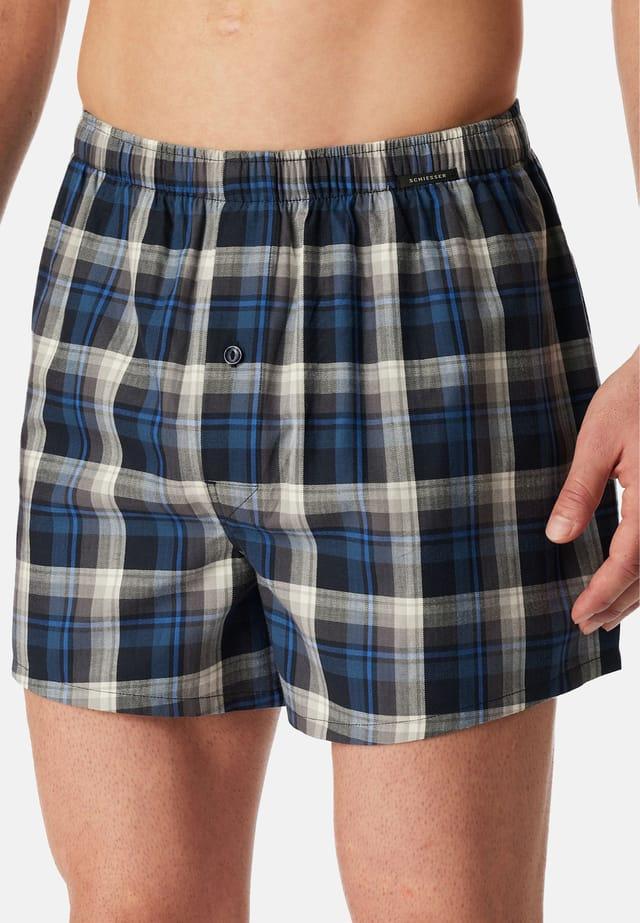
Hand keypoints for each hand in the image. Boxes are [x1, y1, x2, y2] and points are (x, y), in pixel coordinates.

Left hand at [545, 348, 638, 633]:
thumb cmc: (635, 396)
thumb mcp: (598, 439)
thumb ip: (580, 491)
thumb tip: (557, 537)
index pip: (628, 561)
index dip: (602, 593)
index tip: (577, 615)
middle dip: (618, 603)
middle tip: (586, 626)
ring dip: (638, 595)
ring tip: (608, 616)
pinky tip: (636, 581)